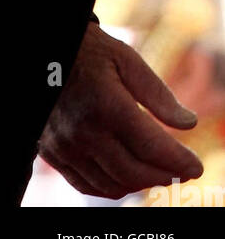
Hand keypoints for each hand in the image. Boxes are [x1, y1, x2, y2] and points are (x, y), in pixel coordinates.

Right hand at [38, 21, 203, 197]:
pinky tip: (126, 175)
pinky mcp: (51, 152)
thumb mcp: (126, 59)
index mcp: (106, 104)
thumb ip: (158, 94)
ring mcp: (64, 145)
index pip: (152, 148)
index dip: (179, 161)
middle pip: (134, 173)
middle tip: (179, 171)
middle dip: (163, 176)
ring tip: (154, 172)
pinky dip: (111, 187)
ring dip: (139, 184)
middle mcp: (83, 131)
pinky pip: (86, 185)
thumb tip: (189, 124)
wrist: (44, 53)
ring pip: (112, 186)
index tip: (195, 166)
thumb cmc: (88, 51)